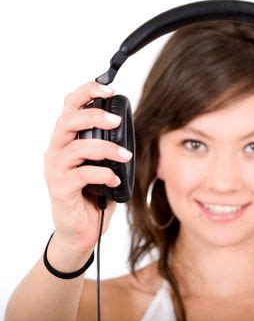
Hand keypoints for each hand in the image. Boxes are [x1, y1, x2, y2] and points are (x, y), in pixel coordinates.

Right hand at [44, 81, 131, 253]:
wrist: (82, 230)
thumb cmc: (94, 194)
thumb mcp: (104, 164)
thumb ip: (109, 145)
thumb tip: (131, 128)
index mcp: (67, 140)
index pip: (70, 107)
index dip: (86, 92)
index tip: (109, 89)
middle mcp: (56, 151)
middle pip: (67, 121)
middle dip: (93, 116)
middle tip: (116, 121)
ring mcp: (55, 170)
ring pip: (75, 147)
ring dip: (105, 148)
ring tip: (125, 155)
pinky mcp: (60, 189)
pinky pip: (81, 174)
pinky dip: (102, 174)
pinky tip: (115, 180)